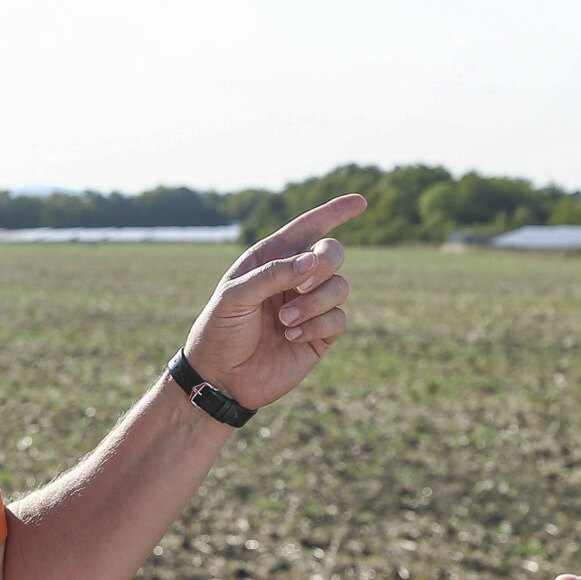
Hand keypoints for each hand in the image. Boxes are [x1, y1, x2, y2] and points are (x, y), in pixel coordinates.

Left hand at [181, 194, 366, 409]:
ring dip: (315, 302)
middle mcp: (294, 279)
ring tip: (285, 321)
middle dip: (325, 264)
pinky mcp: (319, 335)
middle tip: (301, 285)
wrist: (221, 378)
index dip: (335, 212)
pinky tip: (292, 337)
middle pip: (333, 254)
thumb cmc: (219, 331)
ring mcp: (309, 306)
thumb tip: (312, 260)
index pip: (309, 227)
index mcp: (271, 259)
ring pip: (340, 287)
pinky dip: (318, 325)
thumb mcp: (235, 296)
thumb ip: (272, 274)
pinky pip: (338, 318)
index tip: (361, 201)